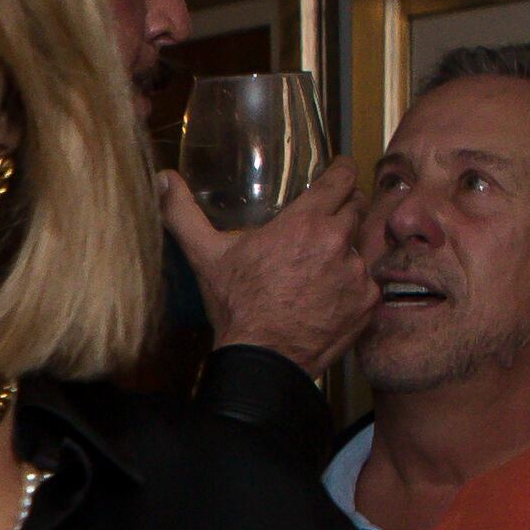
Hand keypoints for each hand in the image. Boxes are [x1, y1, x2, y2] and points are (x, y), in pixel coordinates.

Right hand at [166, 149, 379, 372]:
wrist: (263, 358)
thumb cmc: (237, 306)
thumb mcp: (206, 255)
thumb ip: (184, 213)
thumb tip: (161, 179)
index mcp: (305, 222)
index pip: (341, 179)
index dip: (342, 170)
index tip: (340, 170)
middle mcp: (339, 242)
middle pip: (358, 207)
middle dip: (346, 208)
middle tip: (329, 218)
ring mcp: (357, 273)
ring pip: (363, 246)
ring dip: (349, 250)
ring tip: (326, 265)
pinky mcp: (368, 302)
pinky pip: (368, 282)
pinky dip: (354, 285)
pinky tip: (332, 294)